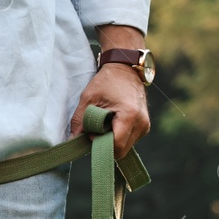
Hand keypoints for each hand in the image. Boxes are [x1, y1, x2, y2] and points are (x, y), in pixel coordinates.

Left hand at [70, 25, 150, 156]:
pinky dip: (119, 137)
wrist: (125, 68)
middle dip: (106, 145)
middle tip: (95, 130)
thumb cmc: (107, 81)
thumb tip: (72, 141)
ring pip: (126, 147)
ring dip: (112, 141)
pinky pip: (130, 140)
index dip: (101, 145)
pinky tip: (112, 124)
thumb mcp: (88, 99)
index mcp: (129, 116)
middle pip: (121, 150)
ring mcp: (145, 125)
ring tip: (105, 124)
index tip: (92, 134)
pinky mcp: (144, 126)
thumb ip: (79, 121)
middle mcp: (141, 123)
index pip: (117, 146)